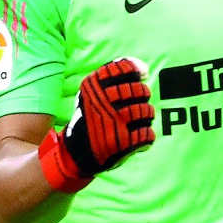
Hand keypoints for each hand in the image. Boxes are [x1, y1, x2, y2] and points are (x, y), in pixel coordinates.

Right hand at [38, 57, 155, 192]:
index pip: (124, 68)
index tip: (142, 74)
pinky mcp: (122, 143)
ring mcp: (114, 123)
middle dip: (143, 94)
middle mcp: (103, 103)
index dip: (137, 69)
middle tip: (138, 99)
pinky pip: (147, 134)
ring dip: (146, 115)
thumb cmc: (89, 116)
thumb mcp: (90, 91)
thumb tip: (144, 68)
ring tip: (139, 118)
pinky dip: (146, 135)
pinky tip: (138, 135)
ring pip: (147, 111)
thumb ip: (112, 74)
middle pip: (140, 90)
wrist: (75, 153)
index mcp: (93, 87)